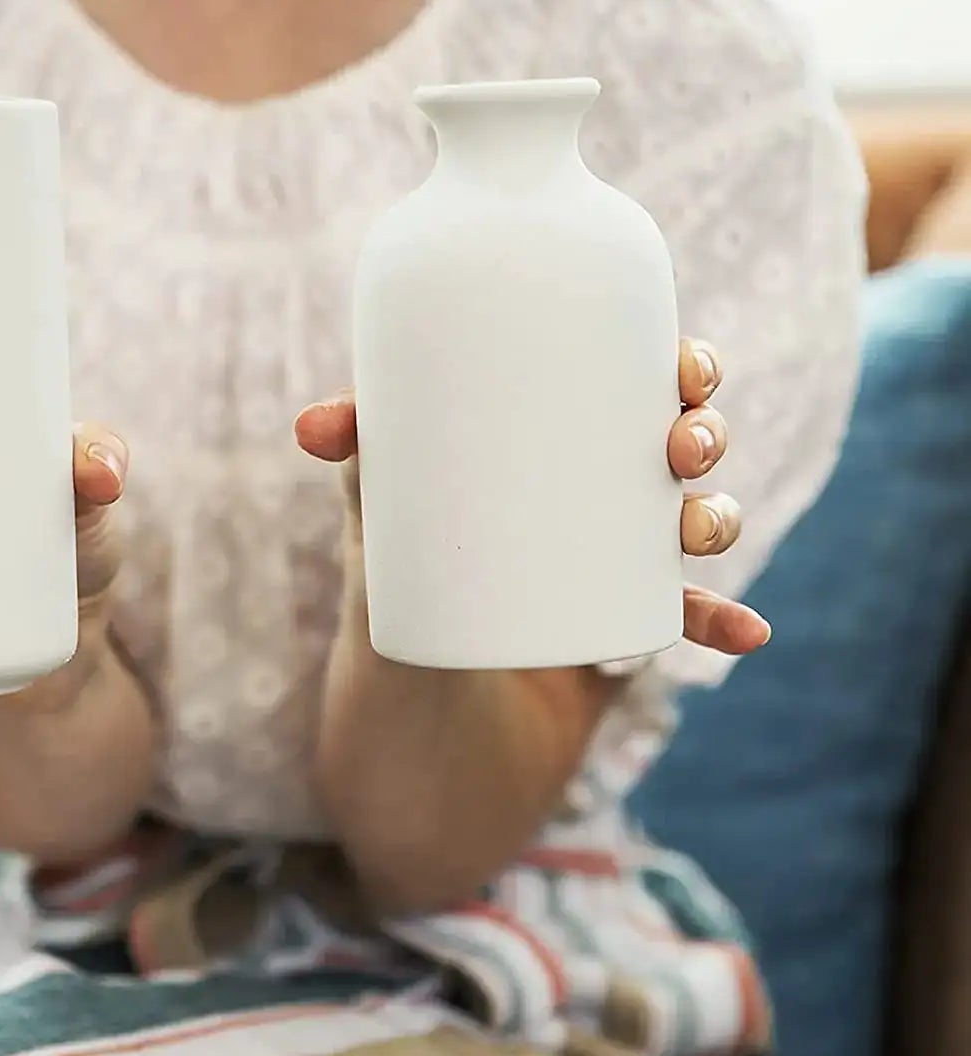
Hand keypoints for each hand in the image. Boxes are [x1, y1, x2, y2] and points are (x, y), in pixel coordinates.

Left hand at [294, 336, 767, 656]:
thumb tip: (308, 427)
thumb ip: (355, 459)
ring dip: (719, 514)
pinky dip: (721, 619)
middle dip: (704, 432)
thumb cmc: (398, 568)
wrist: (414, 692)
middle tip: (680, 448)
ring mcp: (621, 554)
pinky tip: (747, 632)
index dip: (682, 364)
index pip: (636, 379)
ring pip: (696, 516)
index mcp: (558, 435)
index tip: (683, 368)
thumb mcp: (378, 511)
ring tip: (695, 531)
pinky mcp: (626, 619)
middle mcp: (600, 484)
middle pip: (681, 438)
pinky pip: (688, 615)